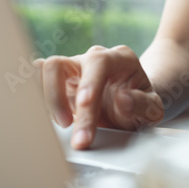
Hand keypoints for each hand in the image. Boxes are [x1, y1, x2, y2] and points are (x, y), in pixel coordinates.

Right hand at [34, 45, 163, 149]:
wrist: (133, 107)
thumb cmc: (142, 106)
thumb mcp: (153, 110)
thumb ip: (142, 104)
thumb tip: (123, 100)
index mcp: (120, 59)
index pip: (99, 62)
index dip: (89, 82)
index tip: (84, 104)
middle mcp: (94, 59)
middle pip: (64, 65)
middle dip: (61, 99)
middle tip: (70, 129)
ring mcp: (74, 68)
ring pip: (46, 69)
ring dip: (46, 98)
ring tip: (62, 124)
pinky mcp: (59, 81)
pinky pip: (37, 79)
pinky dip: (35, 95)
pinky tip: (43, 114)